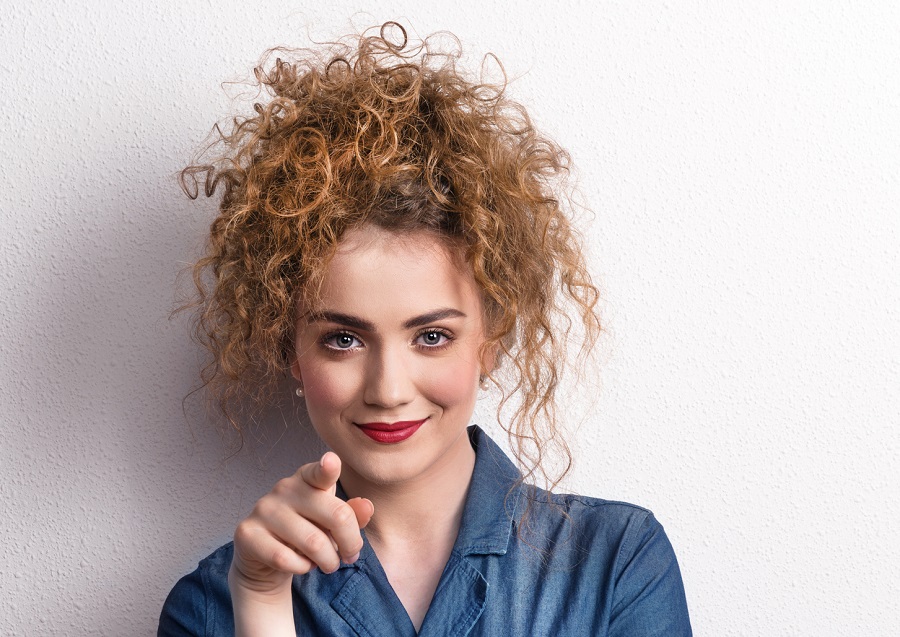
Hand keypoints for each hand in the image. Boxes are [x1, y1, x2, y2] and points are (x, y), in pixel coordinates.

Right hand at [229, 452, 374, 596]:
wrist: (265, 558)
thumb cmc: (307, 531)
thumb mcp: (331, 522)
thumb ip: (351, 515)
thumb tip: (367, 507)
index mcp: (308, 479)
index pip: (320, 472)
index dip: (327, 468)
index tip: (332, 462)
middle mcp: (284, 487)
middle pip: (336, 516)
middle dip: (351, 543)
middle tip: (350, 556)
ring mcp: (263, 508)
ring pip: (314, 543)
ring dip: (328, 561)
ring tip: (326, 562)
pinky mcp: (247, 532)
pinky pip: (286, 559)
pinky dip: (303, 568)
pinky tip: (301, 564)